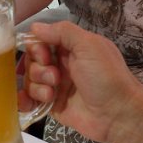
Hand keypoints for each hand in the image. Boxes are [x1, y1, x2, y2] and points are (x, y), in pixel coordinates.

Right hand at [21, 20, 142, 142]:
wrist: (118, 115)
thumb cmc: (106, 77)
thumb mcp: (89, 46)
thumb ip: (63, 32)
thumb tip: (34, 27)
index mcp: (70, 49)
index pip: (40, 41)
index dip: (36, 47)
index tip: (45, 56)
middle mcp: (61, 65)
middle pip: (31, 61)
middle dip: (37, 69)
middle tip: (55, 77)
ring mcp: (55, 86)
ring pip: (30, 80)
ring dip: (37, 86)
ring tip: (52, 94)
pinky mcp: (51, 105)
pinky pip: (29, 99)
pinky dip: (24, 100)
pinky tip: (27, 103)